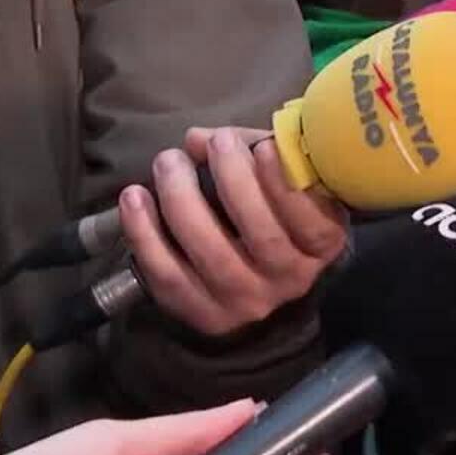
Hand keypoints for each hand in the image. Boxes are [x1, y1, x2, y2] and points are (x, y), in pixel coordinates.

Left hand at [122, 127, 348, 335]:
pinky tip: (134, 198)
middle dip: (233, 181)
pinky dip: (146, 235)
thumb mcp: (279, 180)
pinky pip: (169, 276)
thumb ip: (250, 153)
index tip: (262, 147)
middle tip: (211, 143)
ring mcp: (246, 302)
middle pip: (262, 236)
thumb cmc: (270, 213)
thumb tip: (198, 139)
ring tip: (168, 162)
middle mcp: (290, 279)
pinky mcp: (204, 315)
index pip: (312, 222)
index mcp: (321, 245)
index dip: (285, 184)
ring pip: (213, 254)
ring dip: (183, 201)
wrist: (254, 282)